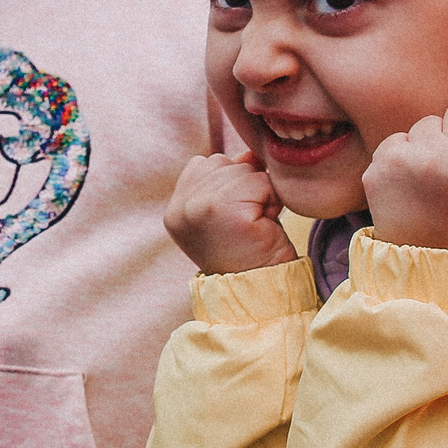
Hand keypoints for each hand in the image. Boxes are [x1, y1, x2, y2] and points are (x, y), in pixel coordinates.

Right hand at [165, 152, 297, 275]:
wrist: (260, 293)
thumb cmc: (248, 254)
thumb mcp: (228, 213)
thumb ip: (229, 180)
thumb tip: (250, 154)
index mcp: (175, 210)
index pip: (205, 164)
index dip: (230, 185)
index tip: (234, 219)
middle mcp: (181, 207)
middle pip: (225, 163)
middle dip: (246, 188)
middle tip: (248, 224)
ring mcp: (199, 207)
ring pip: (245, 169)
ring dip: (261, 194)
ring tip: (256, 225)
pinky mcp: (224, 209)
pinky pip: (261, 182)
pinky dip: (272, 201)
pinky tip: (264, 225)